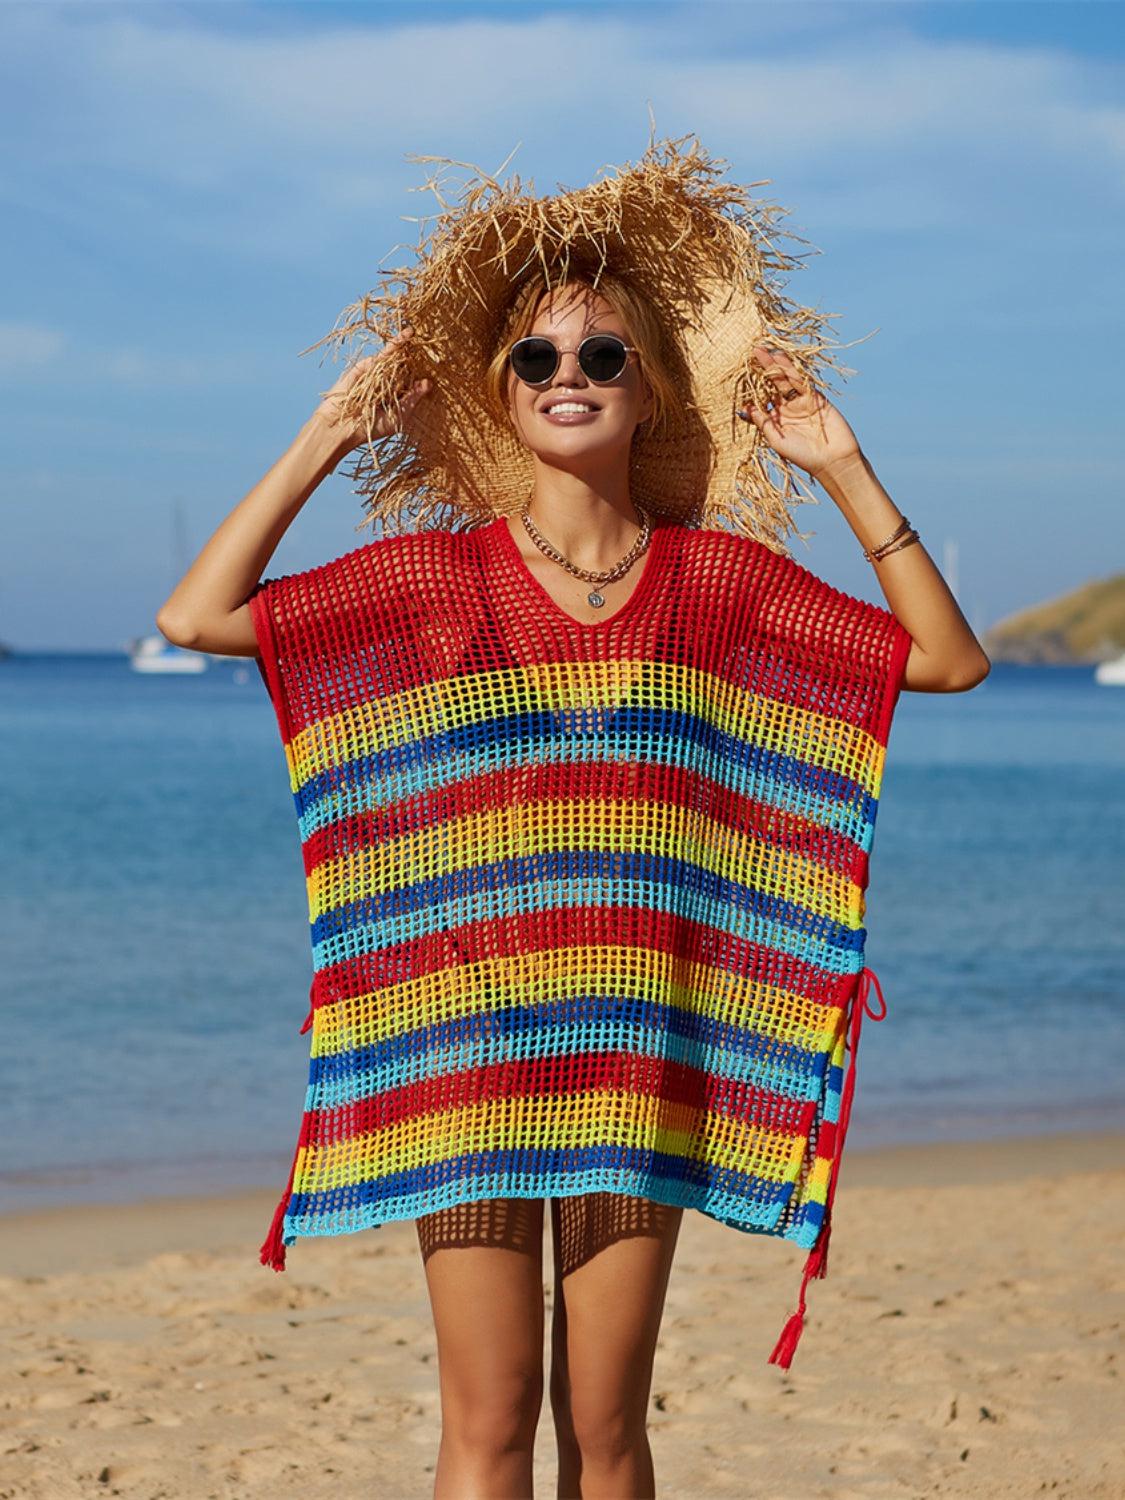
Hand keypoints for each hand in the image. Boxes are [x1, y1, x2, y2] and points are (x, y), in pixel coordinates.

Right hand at [314, 325, 431, 452]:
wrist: (342, 427)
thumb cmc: (371, 427)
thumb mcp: (399, 415)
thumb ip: (413, 398)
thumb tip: (428, 382)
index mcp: (395, 396)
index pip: (409, 381)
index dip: (419, 372)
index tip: (436, 360)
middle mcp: (385, 383)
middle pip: (400, 365)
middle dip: (411, 353)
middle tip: (425, 338)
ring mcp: (374, 374)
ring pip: (390, 357)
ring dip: (401, 343)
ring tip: (412, 330)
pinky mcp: (363, 368)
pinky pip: (380, 357)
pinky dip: (392, 346)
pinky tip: (405, 336)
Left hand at [738, 346, 860, 480]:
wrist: (833, 461)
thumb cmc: (802, 456)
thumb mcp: (776, 439)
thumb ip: (763, 422)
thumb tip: (744, 408)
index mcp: (776, 419)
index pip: (762, 398)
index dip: (753, 387)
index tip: (741, 372)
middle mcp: (787, 408)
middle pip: (773, 384)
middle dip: (764, 369)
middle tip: (753, 351)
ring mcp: (802, 401)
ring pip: (787, 380)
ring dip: (777, 365)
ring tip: (765, 350)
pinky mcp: (816, 398)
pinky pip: (803, 381)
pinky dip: (793, 370)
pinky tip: (783, 359)